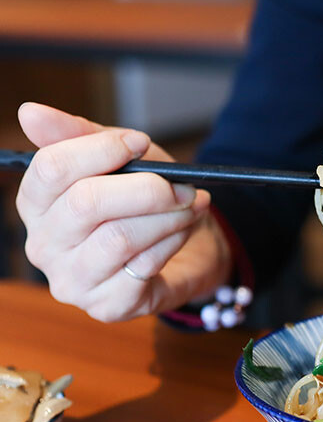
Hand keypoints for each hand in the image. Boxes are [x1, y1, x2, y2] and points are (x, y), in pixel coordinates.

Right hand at [16, 102, 231, 321]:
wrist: (188, 254)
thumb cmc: (148, 206)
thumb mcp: (123, 162)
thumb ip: (83, 138)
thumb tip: (31, 113)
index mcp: (38, 205)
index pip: (51, 169)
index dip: (101, 150)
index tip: (141, 143)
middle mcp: (44, 246)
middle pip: (86, 203)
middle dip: (145, 188)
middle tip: (182, 184)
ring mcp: (72, 282)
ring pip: (119, 237)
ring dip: (167, 216)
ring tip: (192, 205)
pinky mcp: (107, 307)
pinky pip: (142, 266)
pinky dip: (172, 242)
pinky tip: (184, 231)